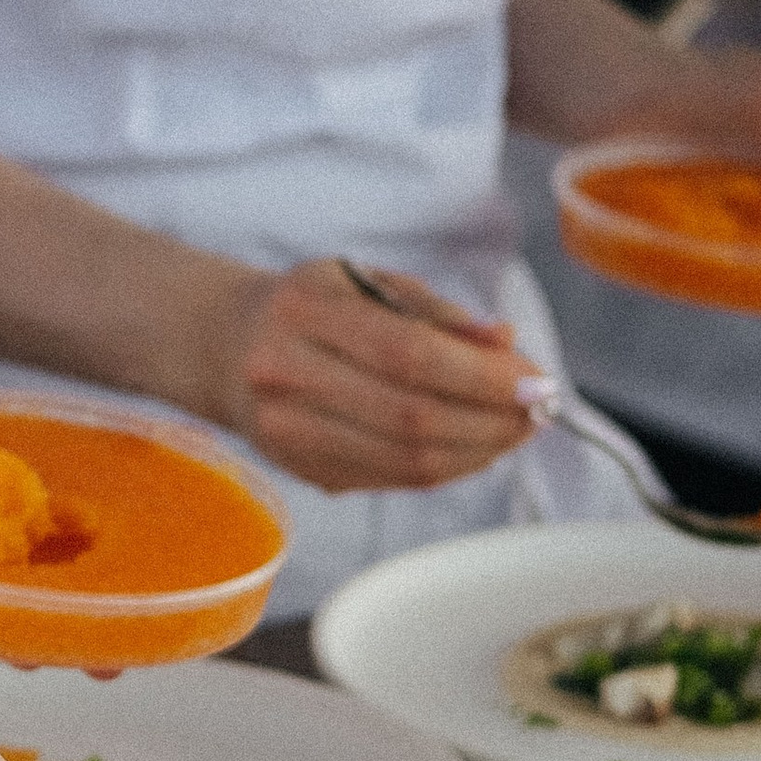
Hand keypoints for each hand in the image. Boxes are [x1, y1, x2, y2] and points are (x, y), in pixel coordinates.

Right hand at [195, 254, 539, 495]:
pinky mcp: (301, 470)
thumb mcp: (365, 281)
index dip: (483, 377)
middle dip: (492, 422)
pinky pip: (391, 480)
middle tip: (538, 411)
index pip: (410, 356)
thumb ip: (436, 313)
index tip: (536, 381)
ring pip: (404, 463)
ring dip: (478, 453)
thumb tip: (506, 345)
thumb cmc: (308, 306)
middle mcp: (287, 376)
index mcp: (305, 313)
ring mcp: (288, 433)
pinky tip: (474, 447)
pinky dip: (446, 468)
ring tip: (514, 431)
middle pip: (411, 418)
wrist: (222, 345)